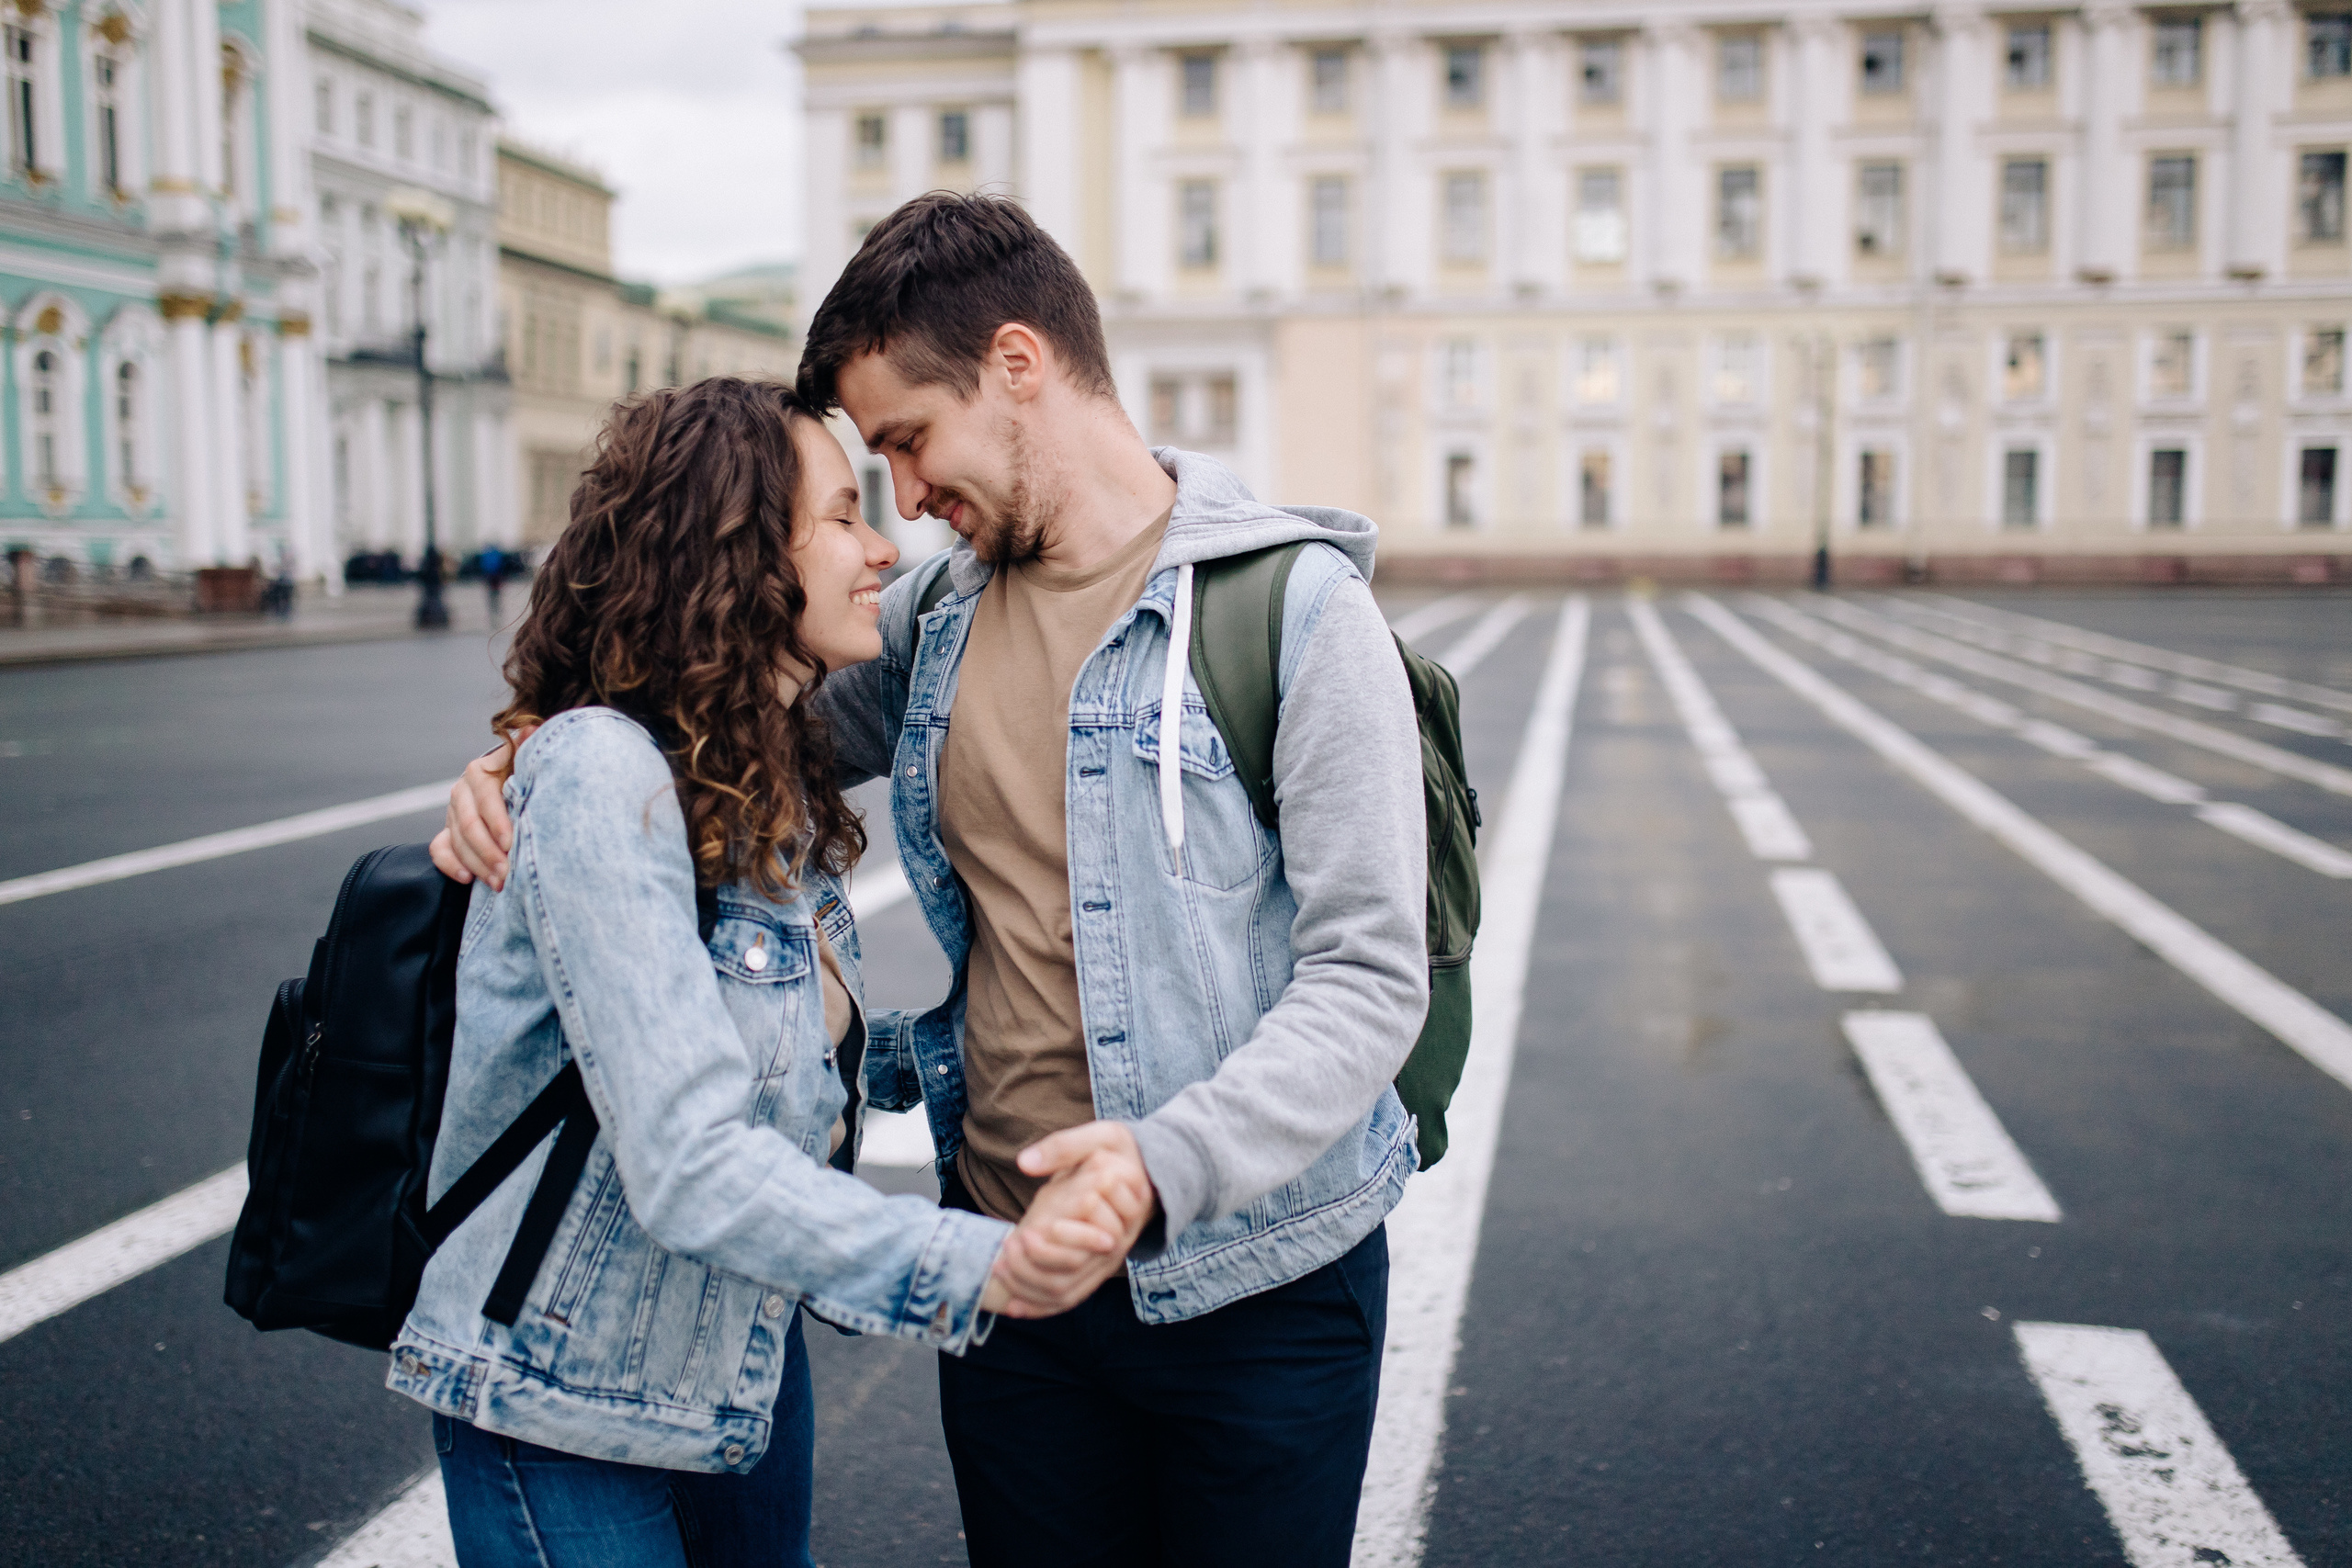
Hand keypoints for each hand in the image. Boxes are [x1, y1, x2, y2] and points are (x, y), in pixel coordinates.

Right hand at [429, 731, 530, 889]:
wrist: (519, 787)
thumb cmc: (531, 777)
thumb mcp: (530, 763)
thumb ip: (529, 749)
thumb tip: (530, 727)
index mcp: (480, 772)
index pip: (485, 798)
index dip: (497, 822)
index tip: (511, 845)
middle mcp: (462, 790)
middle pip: (468, 825)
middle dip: (488, 852)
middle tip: (507, 874)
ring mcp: (452, 812)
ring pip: (456, 841)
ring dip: (477, 865)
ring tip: (498, 883)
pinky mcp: (447, 832)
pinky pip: (439, 849)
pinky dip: (451, 865)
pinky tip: (468, 879)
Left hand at [983, 1124, 1158, 1319]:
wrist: (1142, 1170)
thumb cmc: (1118, 1150)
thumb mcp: (1099, 1136)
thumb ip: (1063, 1147)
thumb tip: (1025, 1163)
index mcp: (1124, 1207)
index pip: (1094, 1233)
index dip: (1060, 1236)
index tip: (1027, 1230)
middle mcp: (1120, 1238)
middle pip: (1077, 1265)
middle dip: (1037, 1262)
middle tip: (1006, 1246)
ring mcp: (1108, 1258)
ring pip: (1068, 1287)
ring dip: (1031, 1283)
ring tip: (999, 1266)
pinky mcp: (1097, 1270)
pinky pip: (1070, 1297)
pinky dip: (1041, 1306)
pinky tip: (1013, 1306)